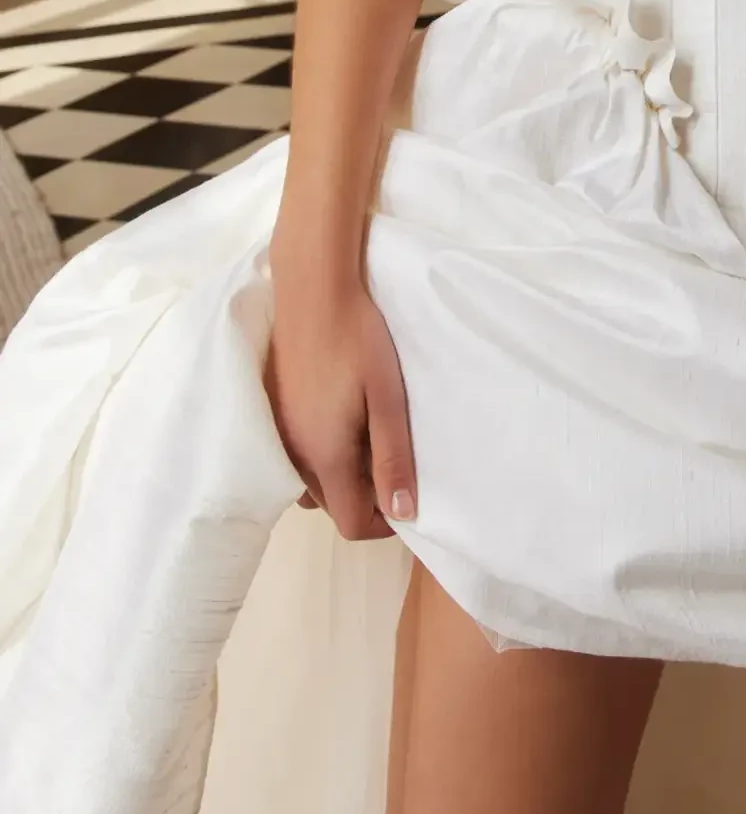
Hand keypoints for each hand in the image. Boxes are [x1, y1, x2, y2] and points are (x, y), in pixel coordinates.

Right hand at [264, 245, 416, 541]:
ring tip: (368, 436)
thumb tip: (404, 513)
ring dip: (341, 476)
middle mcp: (292, 455)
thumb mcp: (389, 399)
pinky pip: (296, 456)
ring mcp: (277, 434)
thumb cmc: (359, 340)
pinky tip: (341, 416)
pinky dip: (321, 454)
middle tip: (392, 456)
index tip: (406, 492)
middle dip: (364, 496)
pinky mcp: (271, 412)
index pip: (350, 523)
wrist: (313, 290)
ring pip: (311, 482)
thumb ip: (394, 458)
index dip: (383, 521)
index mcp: (324, 457)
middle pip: (330, 505)